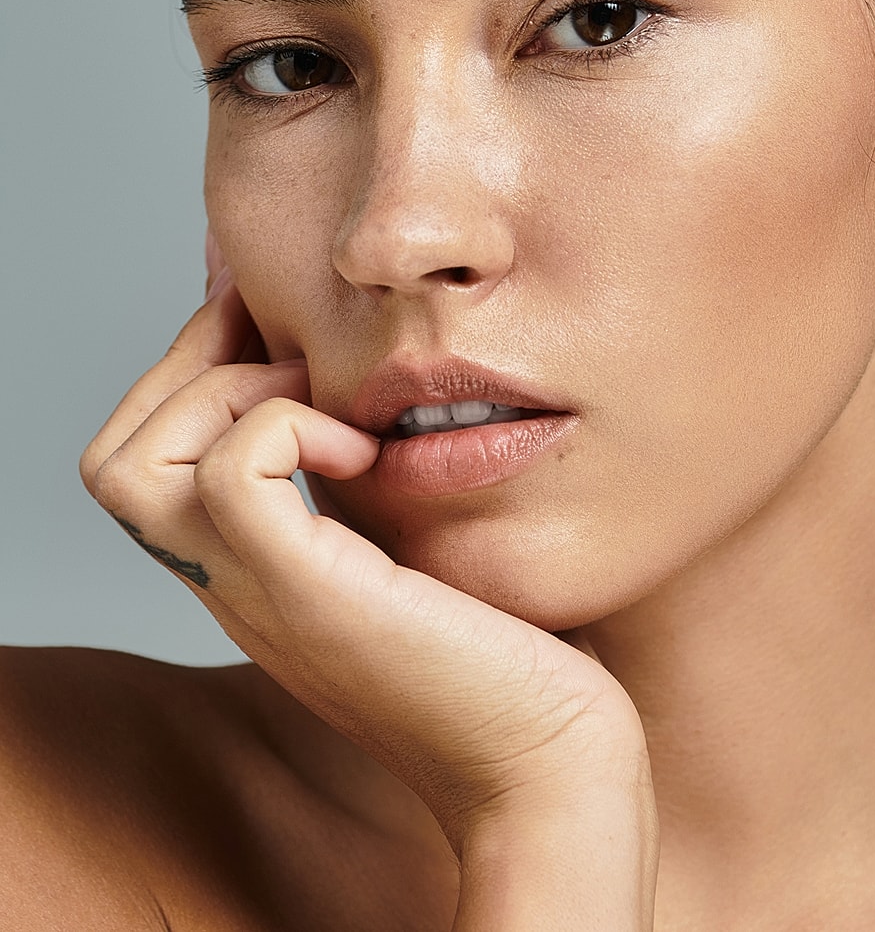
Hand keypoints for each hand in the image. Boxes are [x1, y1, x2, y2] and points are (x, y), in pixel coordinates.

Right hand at [79, 271, 656, 902]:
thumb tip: (347, 380)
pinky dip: (286, 428)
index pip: (141, 460)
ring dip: (228, 393)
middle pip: (114, 461)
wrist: (543, 760)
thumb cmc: (499, 648)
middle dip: (193, 367)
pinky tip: (363, 453)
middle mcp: (231, 588)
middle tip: (292, 355)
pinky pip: (230, 475)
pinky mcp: (311, 593)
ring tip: (327, 406)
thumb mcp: (397, 538)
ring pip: (133, 467)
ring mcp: (259, 596)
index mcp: (247, 573)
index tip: (278, 332)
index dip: (193, 374)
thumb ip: (352, 475)